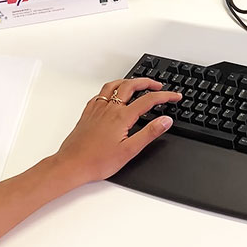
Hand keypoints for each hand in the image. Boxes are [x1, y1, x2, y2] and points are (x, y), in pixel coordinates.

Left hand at [52, 78, 180, 186]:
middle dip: (147, 82)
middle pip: (131, 86)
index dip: (165, 96)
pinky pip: (100, 93)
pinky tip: (112, 95)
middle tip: (159, 86)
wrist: (72, 165)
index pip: (149, 100)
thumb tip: (165, 120)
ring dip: (128, 81)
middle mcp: (109, 108)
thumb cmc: (97, 161)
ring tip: (137, 83)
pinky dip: (111, 89)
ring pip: (114, 85)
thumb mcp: (129, 150)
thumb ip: (149, 133)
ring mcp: (97, 109)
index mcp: (121, 116)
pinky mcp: (88, 113)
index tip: (175, 96)